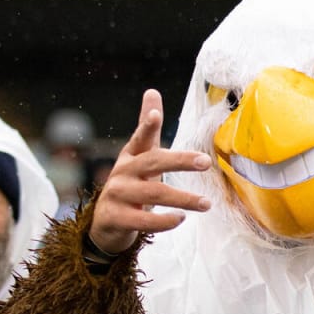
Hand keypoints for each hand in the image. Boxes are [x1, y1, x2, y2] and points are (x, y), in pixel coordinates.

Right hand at [89, 89, 211, 254]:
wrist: (107, 222)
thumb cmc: (131, 184)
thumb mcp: (140, 157)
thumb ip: (148, 130)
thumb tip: (152, 91)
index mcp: (130, 156)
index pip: (139, 139)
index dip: (146, 127)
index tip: (155, 116)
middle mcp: (121, 172)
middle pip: (152, 163)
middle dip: (180, 161)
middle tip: (206, 162)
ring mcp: (117, 195)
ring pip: (152, 194)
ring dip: (182, 198)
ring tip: (206, 203)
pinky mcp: (116, 218)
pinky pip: (142, 221)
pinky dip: (163, 221)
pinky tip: (181, 219)